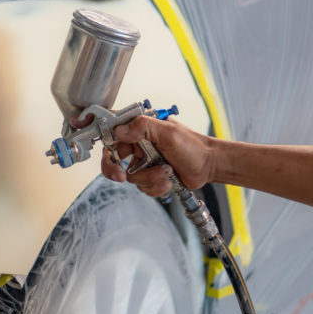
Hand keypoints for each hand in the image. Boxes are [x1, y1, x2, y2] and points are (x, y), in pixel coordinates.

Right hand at [101, 116, 215, 196]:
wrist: (208, 165)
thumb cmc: (193, 146)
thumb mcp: (168, 132)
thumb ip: (143, 127)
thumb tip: (121, 130)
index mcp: (141, 128)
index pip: (114, 132)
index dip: (104, 141)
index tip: (106, 154)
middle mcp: (139, 144)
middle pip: (113, 158)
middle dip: (115, 169)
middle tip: (120, 176)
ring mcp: (144, 161)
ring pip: (131, 176)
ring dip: (148, 178)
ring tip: (166, 172)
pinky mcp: (150, 175)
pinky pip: (142, 186)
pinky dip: (155, 186)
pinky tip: (167, 180)